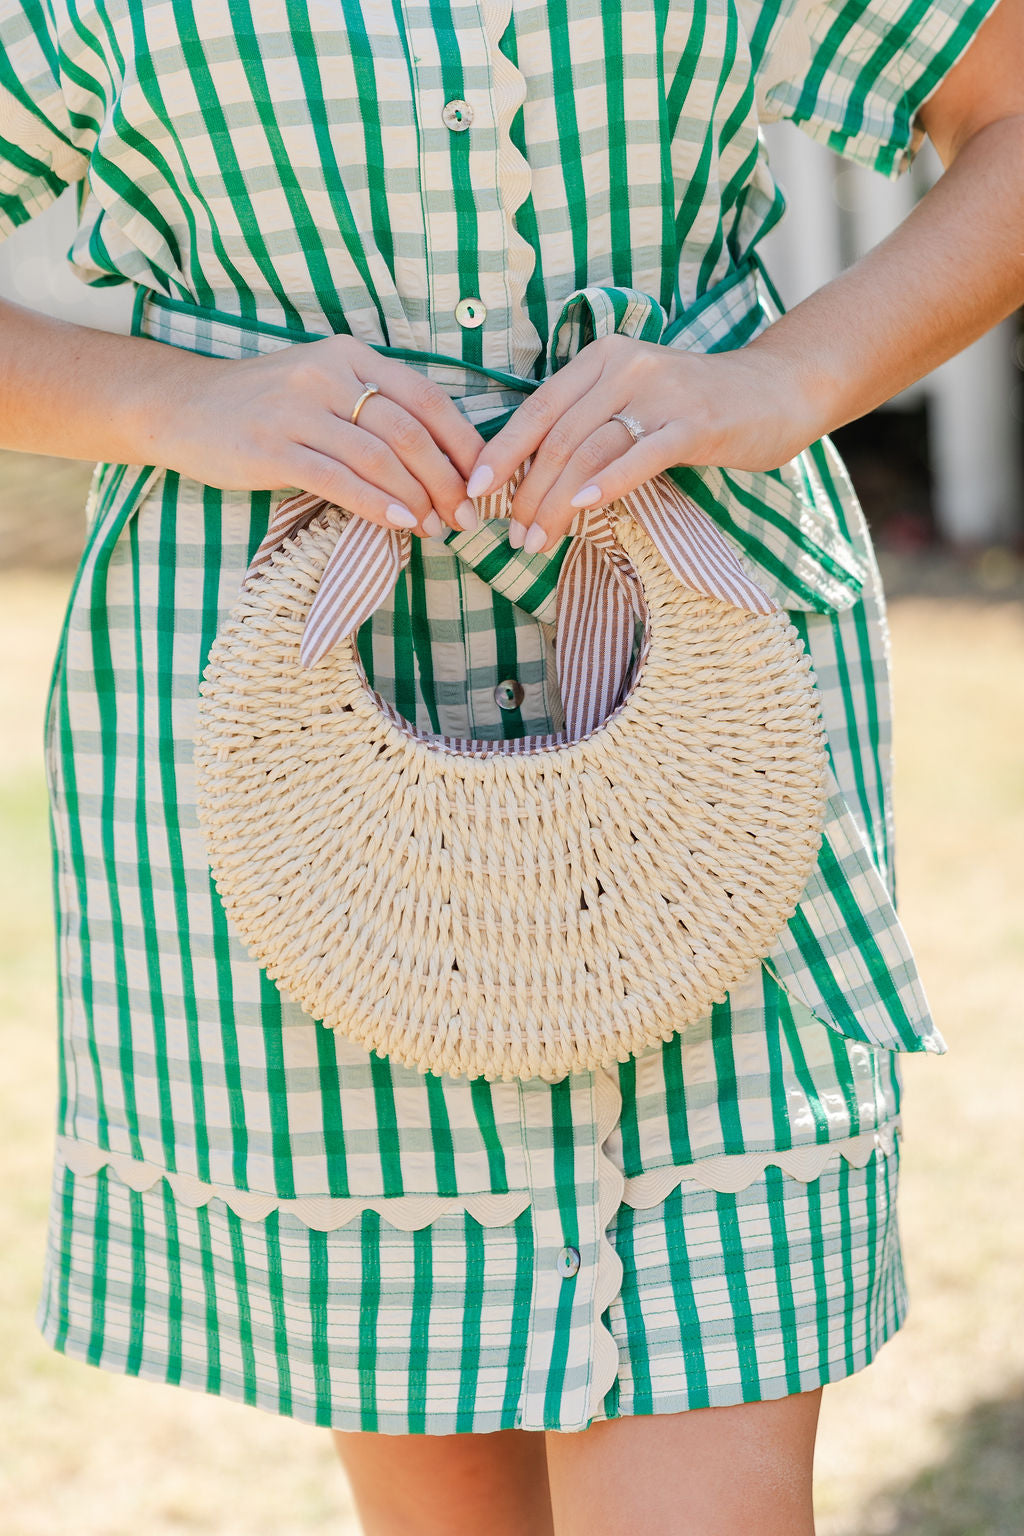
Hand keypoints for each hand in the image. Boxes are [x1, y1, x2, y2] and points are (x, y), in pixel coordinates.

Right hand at [156, 333, 484, 536]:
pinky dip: (377, 505)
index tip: (485, 482)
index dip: (464, 444)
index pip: (427, 398)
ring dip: (418, 499)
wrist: (182, 407)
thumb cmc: (263, 406)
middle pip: (409, 431)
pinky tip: (402, 525)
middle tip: (466, 518)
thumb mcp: (322, 387)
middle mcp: (326, 373)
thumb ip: (374, 411)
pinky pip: (339, 480)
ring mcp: (297, 409)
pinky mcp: (271, 447)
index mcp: (350, 354)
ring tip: (438, 528)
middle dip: (448, 480)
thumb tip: (440, 463)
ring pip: (379, 458)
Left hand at [463, 337, 814, 553]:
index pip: (539, 409)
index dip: (503, 452)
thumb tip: (533, 480)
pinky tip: (581, 506)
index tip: (475, 492)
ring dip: (555, 501)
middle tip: (513, 535)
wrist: (777, 391)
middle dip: (527, 491)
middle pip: (559, 437)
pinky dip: (606, 482)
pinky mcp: (695, 422)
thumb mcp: (634, 403)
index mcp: (603, 358)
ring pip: (589, 450)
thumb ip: (590, 427)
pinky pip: (640, 455)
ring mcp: (661, 392)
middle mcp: (627, 366)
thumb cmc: (696, 407)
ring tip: (537, 539)